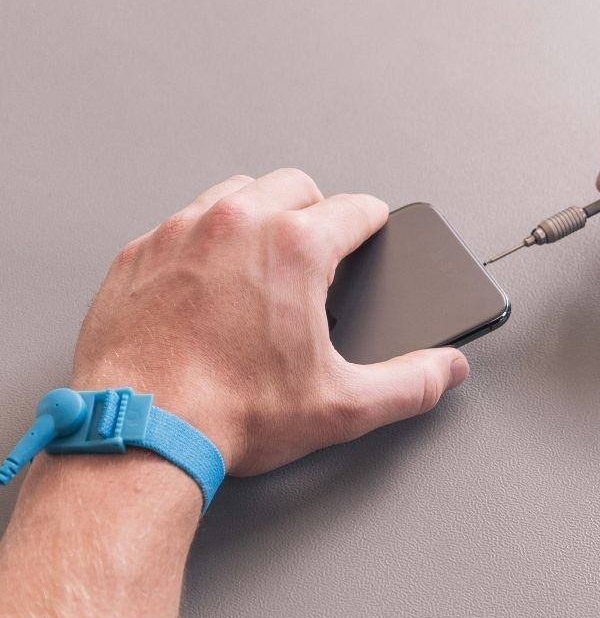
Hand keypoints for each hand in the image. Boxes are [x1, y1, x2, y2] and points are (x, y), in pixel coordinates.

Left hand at [69, 169, 469, 475]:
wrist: (137, 432)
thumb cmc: (227, 413)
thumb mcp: (340, 406)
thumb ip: (408, 384)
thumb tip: (444, 370)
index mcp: (295, 249)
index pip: (356, 208)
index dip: (374, 222)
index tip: (371, 231)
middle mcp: (236, 224)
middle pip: (297, 185)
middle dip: (318, 210)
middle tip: (321, 249)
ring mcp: (180, 233)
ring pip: (236, 191)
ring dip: (260, 213)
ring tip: (267, 256)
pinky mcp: (139, 253)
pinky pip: (182, 221)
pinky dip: (205, 237)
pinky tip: (210, 277)